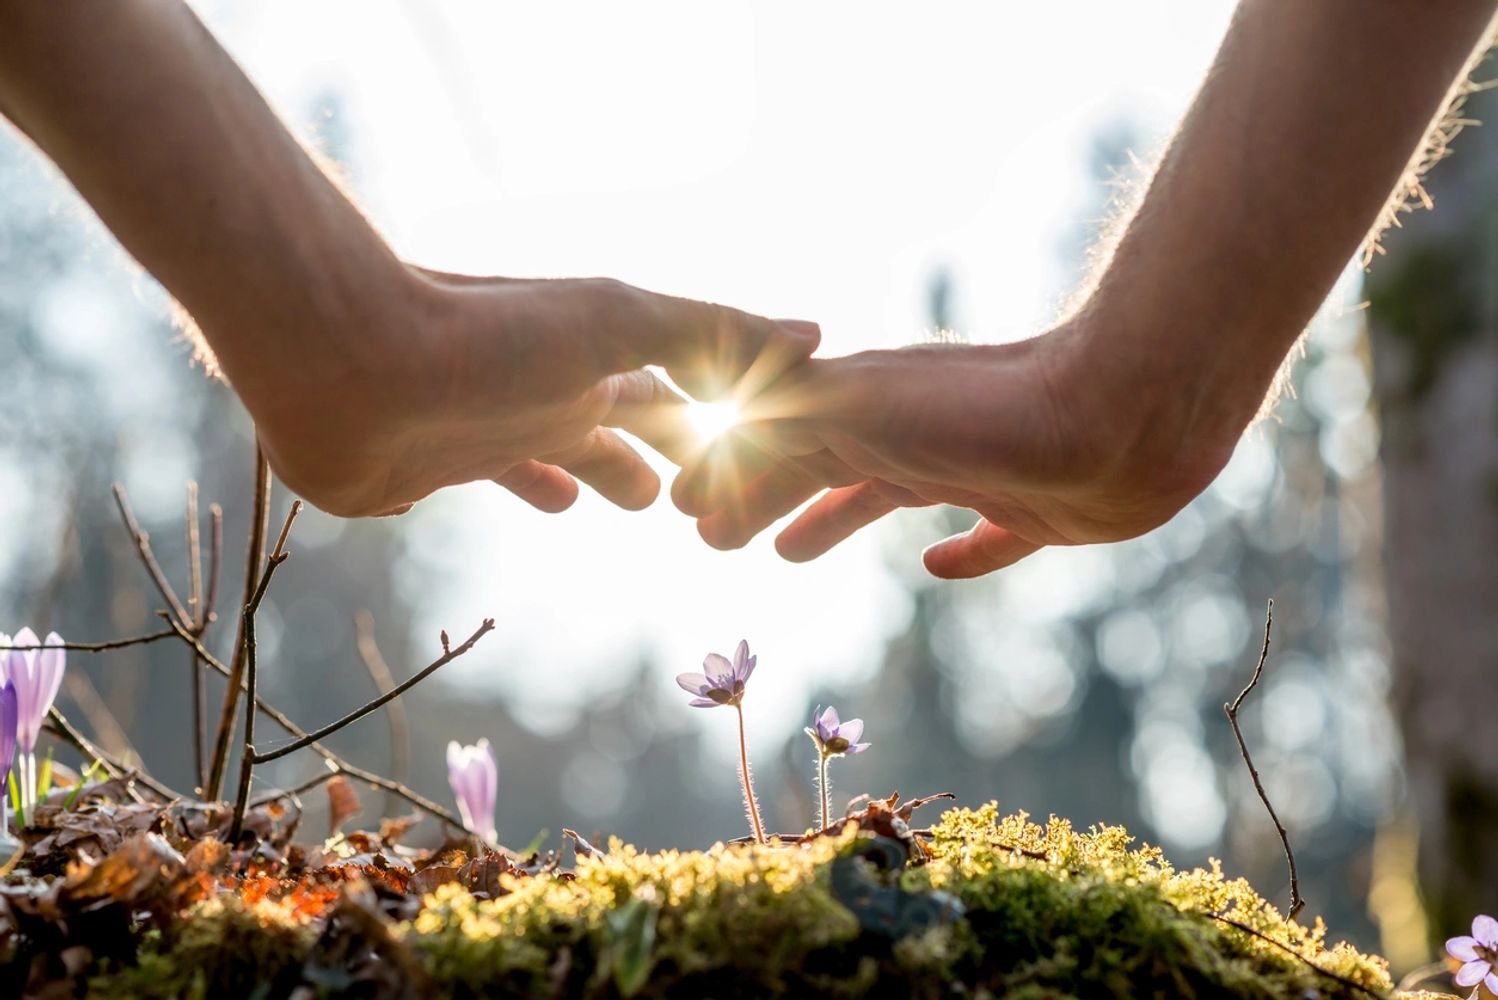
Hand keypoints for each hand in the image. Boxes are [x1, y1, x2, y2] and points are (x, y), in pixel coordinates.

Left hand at [247, 267, 819, 516]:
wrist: (344, 360)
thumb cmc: (487, 338)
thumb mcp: (616, 322)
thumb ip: (711, 331)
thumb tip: (815, 334)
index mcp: (597, 358)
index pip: (678, 389)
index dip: (721, 419)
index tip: (762, 447)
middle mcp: (550, 388)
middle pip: (625, 422)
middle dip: (666, 449)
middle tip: (702, 491)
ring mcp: (492, 426)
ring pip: (563, 452)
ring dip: (599, 470)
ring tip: (629, 500)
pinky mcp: (434, 467)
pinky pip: (490, 479)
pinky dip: (525, 488)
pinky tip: (536, 501)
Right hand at [675, 321, 1236, 577]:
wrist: (1125, 409)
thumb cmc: (984, 413)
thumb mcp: (858, 411)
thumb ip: (783, 424)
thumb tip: (713, 448)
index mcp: (865, 410)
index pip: (774, 446)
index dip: (728, 478)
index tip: (686, 513)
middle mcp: (913, 433)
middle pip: (818, 469)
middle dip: (765, 496)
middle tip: (720, 537)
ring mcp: (975, 469)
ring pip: (883, 497)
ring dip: (832, 520)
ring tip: (791, 553)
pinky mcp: (1039, 511)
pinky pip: (985, 537)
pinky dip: (958, 553)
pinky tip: (939, 566)